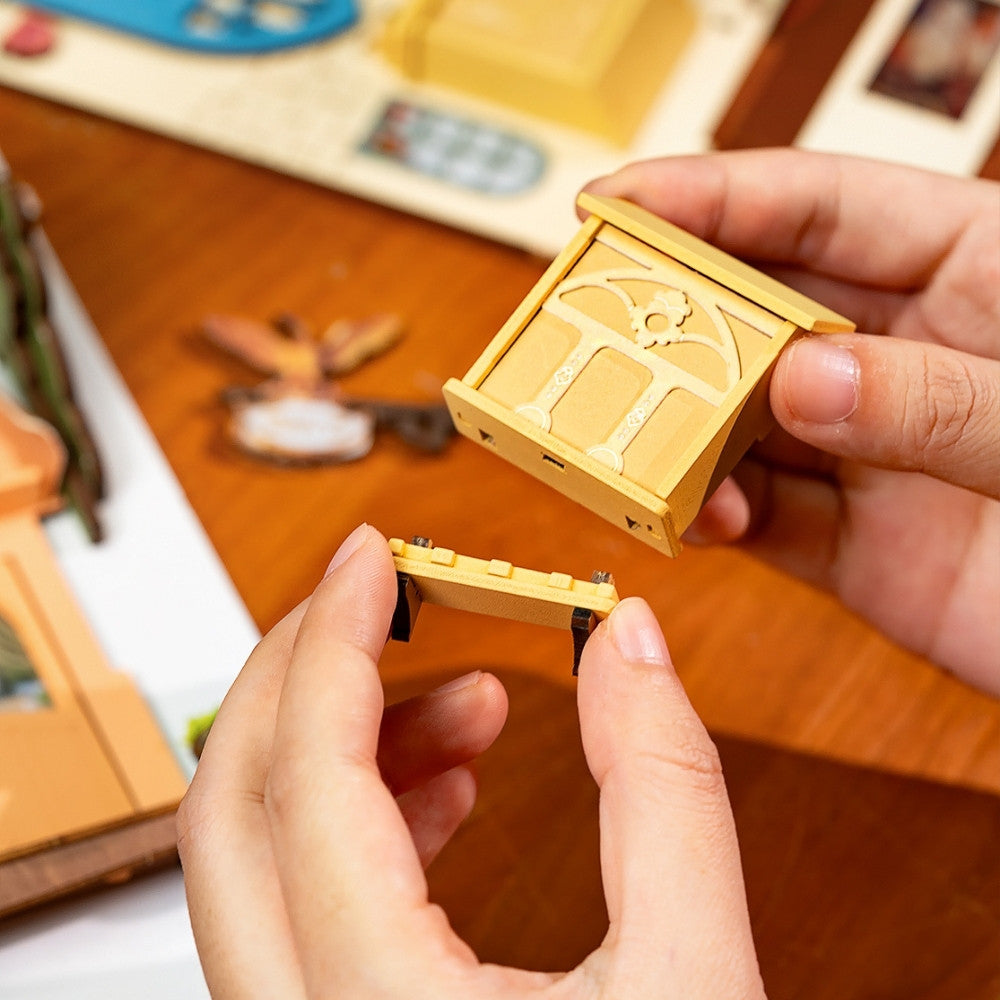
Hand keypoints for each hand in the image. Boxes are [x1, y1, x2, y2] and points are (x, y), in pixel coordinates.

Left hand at [178, 525, 762, 998]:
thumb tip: (633, 642)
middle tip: (387, 599)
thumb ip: (669, 790)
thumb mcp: (698, 981)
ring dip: (350, 746)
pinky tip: (452, 787)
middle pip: (231, 804)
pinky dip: (361, 818)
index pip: (308, 777)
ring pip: (258, 853)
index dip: (337, 638)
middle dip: (305, 671)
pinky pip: (297, 899)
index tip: (374, 553)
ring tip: (475, 705)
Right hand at [584, 150, 999, 693]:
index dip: (708, 197)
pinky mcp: (859, 547)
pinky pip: (764, 519)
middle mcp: (905, 356)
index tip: (614, 204)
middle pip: (757, 313)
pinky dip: (718, 516)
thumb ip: (943, 396)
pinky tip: (700, 515)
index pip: (817, 207)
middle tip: (592, 332)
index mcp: (971, 272)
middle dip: (670, 320)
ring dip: (680, 430)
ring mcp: (874, 453)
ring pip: (743, 423)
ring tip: (633, 439)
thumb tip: (802, 380)